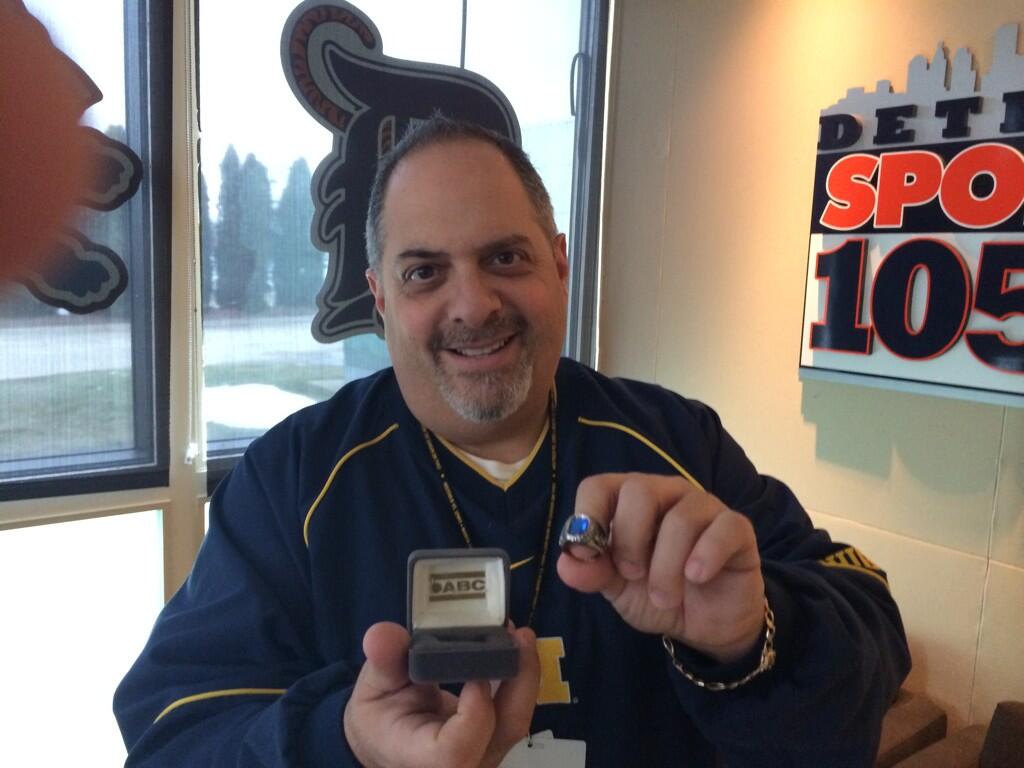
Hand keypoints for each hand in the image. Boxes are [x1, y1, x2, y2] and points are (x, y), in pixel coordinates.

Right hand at [344, 621, 539, 767]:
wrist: (389, 739)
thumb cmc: (380, 718)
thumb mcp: (372, 687)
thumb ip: (383, 661)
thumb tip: (382, 635)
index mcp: (422, 758)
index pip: (457, 751)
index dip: (474, 714)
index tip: (474, 676)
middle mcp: (462, 763)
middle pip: (504, 731)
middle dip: (519, 679)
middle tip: (517, 635)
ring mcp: (484, 753)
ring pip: (517, 720)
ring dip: (524, 675)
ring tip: (519, 635)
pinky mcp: (495, 739)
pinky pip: (516, 711)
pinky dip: (519, 679)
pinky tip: (515, 648)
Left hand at [557, 473, 764, 662]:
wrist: (705, 626)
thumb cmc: (658, 595)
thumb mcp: (618, 590)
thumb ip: (593, 573)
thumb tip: (566, 562)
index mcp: (629, 502)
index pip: (599, 486)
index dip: (588, 516)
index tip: (588, 554)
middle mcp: (665, 494)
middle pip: (639, 490)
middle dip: (629, 539)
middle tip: (632, 575)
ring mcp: (703, 507)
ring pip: (681, 517)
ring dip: (666, 566)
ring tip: (664, 597)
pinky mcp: (737, 529)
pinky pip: (723, 528)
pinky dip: (706, 555)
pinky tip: (697, 577)